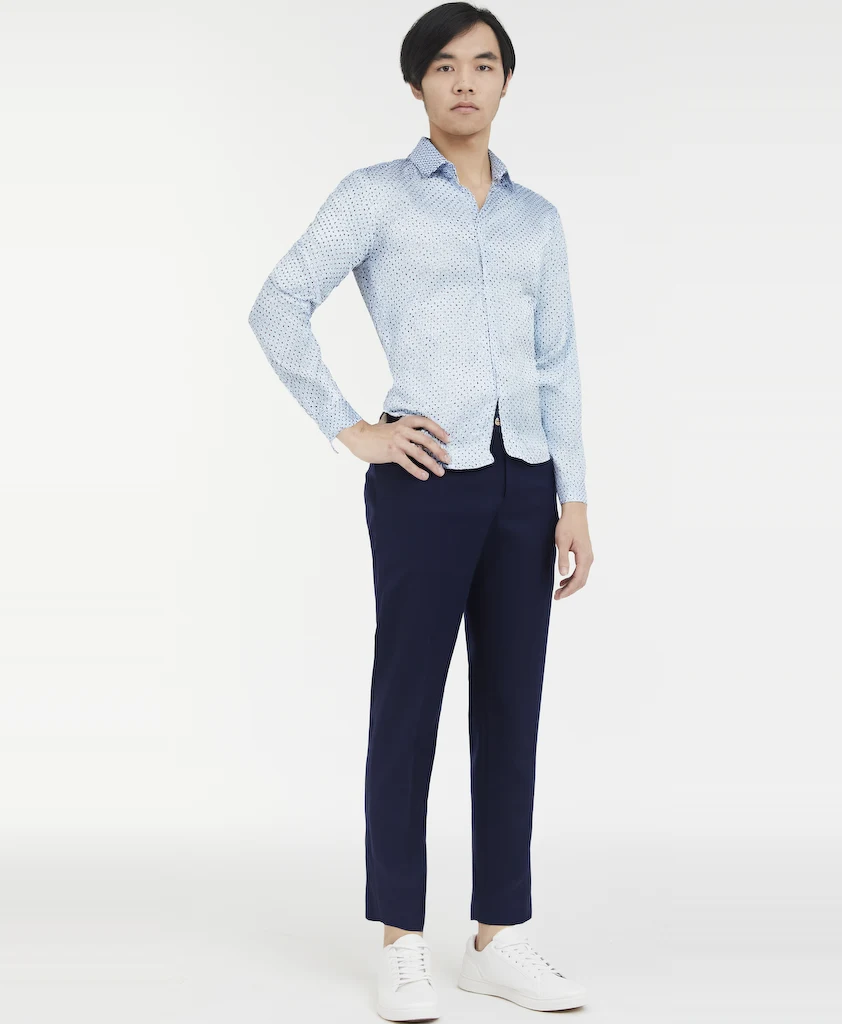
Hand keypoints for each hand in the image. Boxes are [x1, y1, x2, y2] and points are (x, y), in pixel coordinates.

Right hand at [336, 414, 451, 479]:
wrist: (359, 437)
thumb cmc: (376, 435)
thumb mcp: (393, 428)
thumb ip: (405, 433)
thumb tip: (420, 443)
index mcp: (404, 422)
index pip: (425, 422)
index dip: (438, 430)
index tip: (448, 439)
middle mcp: (403, 430)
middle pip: (426, 440)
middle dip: (439, 450)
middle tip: (448, 459)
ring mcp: (397, 441)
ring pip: (419, 453)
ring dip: (432, 463)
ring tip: (440, 472)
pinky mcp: (392, 452)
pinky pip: (407, 463)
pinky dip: (417, 470)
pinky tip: (424, 476)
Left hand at [553, 502, 592, 598]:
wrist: (575, 513)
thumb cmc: (567, 525)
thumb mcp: (562, 542)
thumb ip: (563, 559)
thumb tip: (563, 574)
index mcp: (584, 557)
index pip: (578, 580)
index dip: (568, 590)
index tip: (558, 596)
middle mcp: (589, 558)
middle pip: (581, 581)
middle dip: (570, 590)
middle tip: (557, 596)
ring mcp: (588, 556)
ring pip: (582, 576)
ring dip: (571, 585)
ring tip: (559, 590)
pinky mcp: (585, 553)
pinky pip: (581, 570)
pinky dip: (573, 577)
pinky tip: (563, 579)